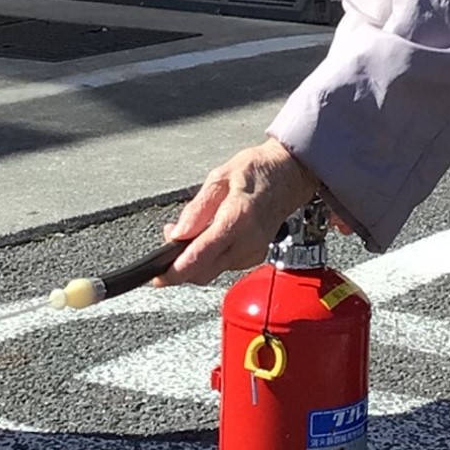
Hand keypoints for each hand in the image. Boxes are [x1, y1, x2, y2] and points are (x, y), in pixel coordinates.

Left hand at [159, 138, 321, 283]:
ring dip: (194, 260)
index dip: (176, 270)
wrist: (290, 176)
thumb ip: (197, 208)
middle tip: (170, 241)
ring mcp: (253, 252)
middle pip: (204, 272)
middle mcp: (248, 241)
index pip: (201, 255)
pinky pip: (223, 265)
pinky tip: (208, 237)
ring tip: (190, 231)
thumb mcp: (220, 177)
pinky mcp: (254, 257)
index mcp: (238, 218)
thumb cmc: (258, 171)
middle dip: (180, 266)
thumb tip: (177, 233)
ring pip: (212, 271)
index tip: (159, 277)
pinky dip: (209, 257)